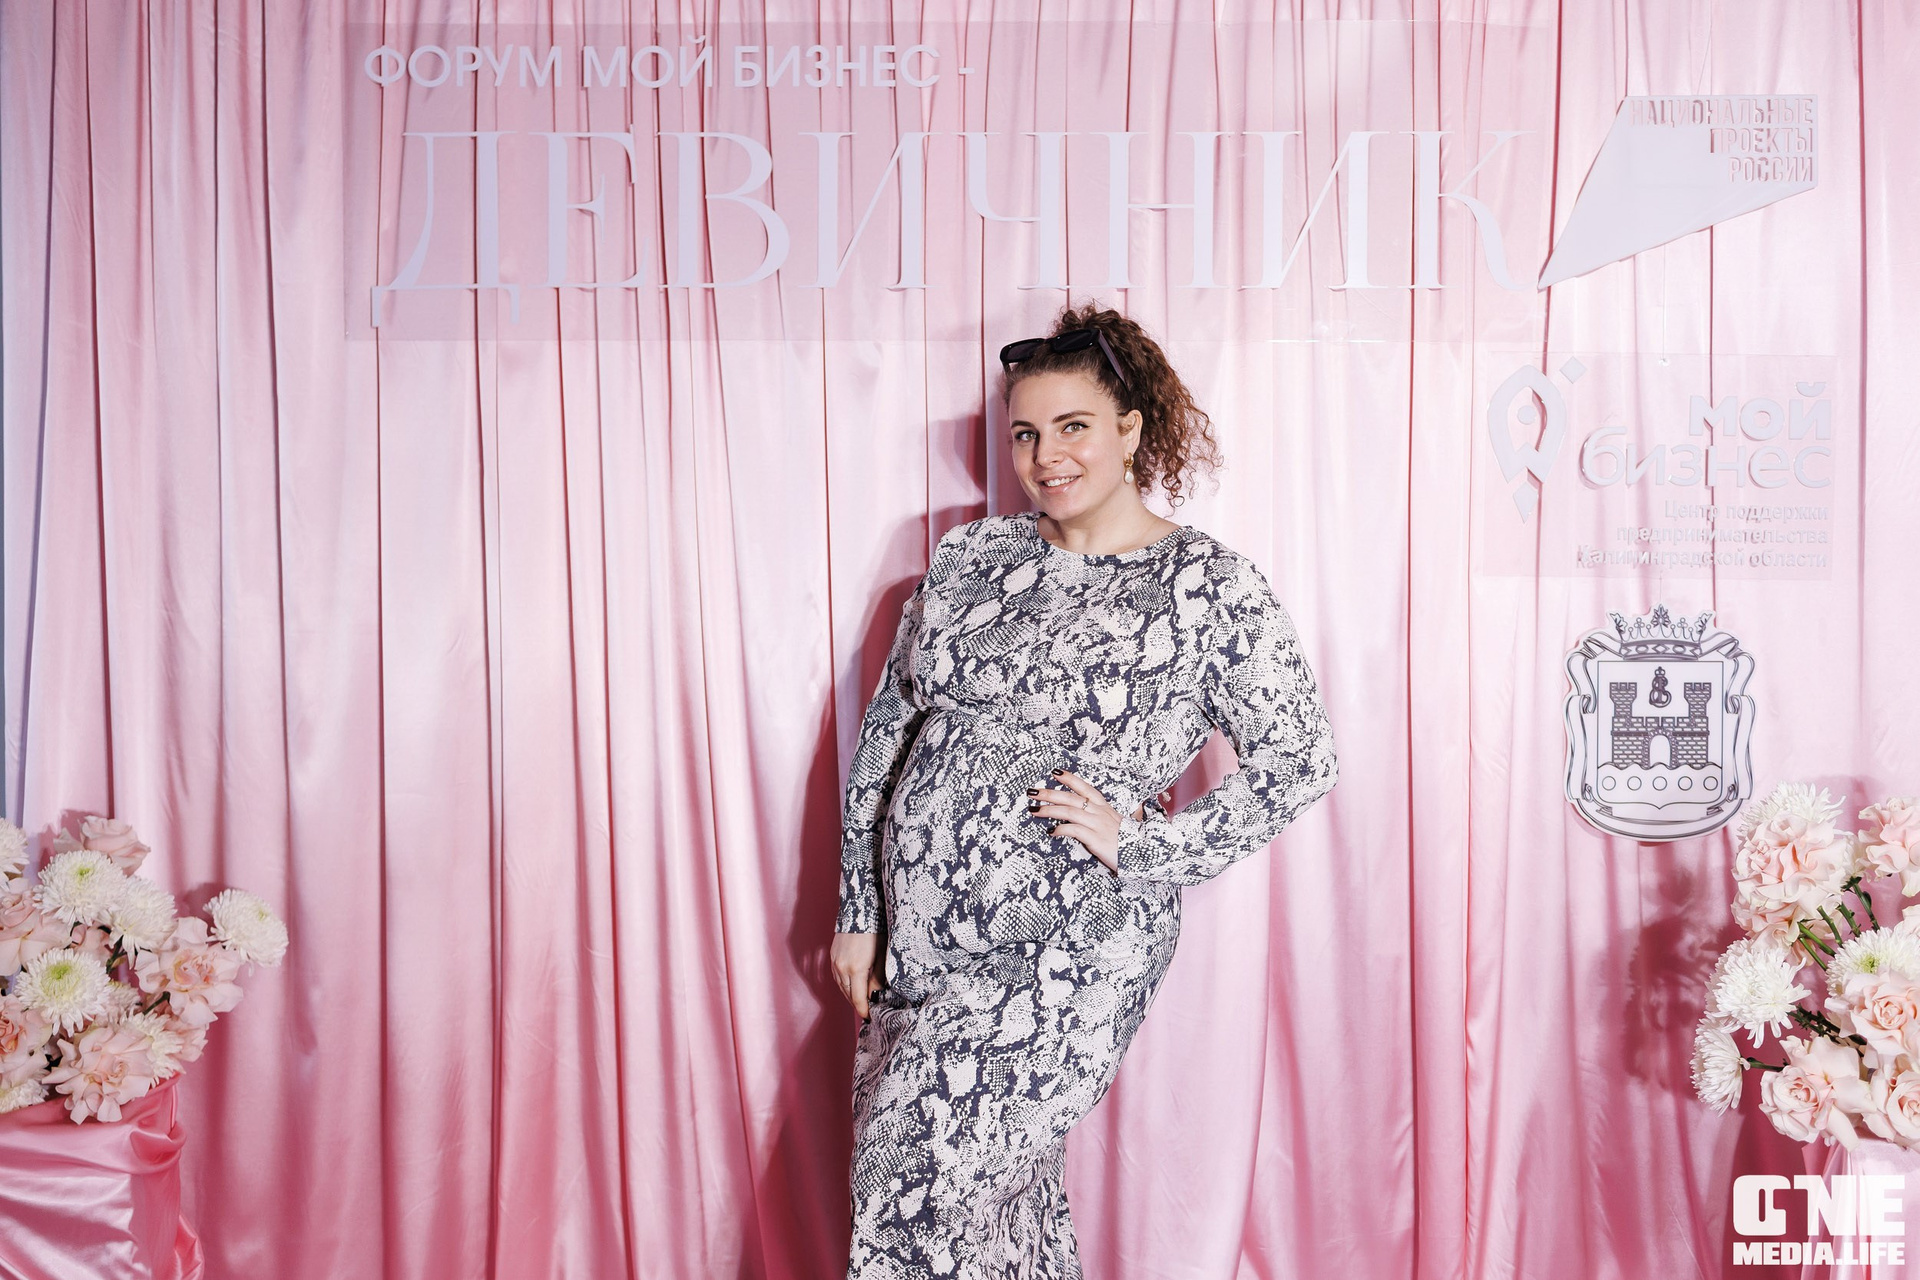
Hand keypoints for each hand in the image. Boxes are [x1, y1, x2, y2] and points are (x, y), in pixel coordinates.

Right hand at [831, 931, 883, 1019]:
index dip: (864, 1010)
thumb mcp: (881, 957)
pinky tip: (851, 987)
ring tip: (860, 1002)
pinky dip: (844, 985)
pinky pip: (837, 978)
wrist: (860, 913)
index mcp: (856, 969)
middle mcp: (842, 968)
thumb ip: (877, 978)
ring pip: (841, 987)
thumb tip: (875, 995)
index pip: (858, 999)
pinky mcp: (832, 957)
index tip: (870, 1017)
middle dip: (857, 1005)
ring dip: (850, 996)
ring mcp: (835, 962)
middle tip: (867, 1012)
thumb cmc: (874, 932)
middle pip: (848, 995)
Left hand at [1027, 769, 1146, 874]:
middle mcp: (1100, 812)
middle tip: (1032, 792)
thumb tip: (1088, 816)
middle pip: (1070, 797)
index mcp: (1105, 807)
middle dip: (1049, 793)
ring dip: (1048, 809)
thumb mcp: (1117, 824)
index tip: (1055, 773)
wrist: (1145, 854)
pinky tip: (1051, 831)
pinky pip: (1073, 830)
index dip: (1070, 779)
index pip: (1085, 788)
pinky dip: (1060, 829)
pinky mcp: (1095, 839)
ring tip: (1034, 810)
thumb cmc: (1130, 842)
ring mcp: (1097, 824)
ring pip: (1068, 811)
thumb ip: (1103, 818)